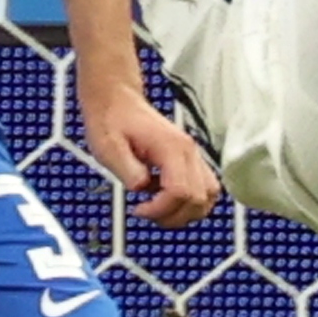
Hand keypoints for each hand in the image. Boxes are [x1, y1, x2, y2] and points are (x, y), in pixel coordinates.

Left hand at [78, 81, 221, 225]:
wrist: (116, 101)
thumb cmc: (112, 120)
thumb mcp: (108, 147)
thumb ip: (127, 170)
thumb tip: (142, 188)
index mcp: (171, 147)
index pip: (181, 191)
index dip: (160, 209)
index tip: (138, 210)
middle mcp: (188, 151)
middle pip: (199, 198)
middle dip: (173, 215)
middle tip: (148, 213)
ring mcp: (192, 154)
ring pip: (209, 195)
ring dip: (187, 211)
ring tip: (161, 210)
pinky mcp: (189, 158)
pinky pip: (204, 186)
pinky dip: (190, 200)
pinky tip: (166, 197)